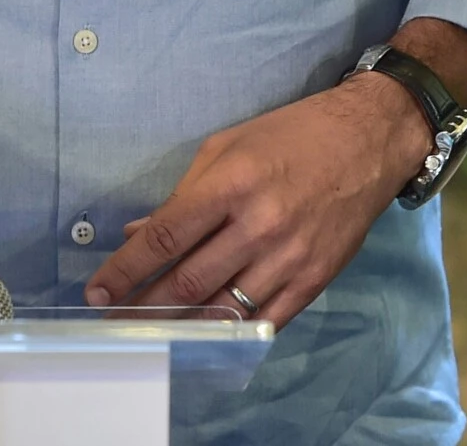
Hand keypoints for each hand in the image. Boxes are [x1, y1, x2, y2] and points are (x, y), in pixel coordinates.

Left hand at [83, 72, 431, 328]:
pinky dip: (229, 330)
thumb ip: (184, 193)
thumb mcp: (228, 146)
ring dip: (180, 325)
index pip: (165, 238)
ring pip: (222, 309)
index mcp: (232, 184)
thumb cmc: (292, 135)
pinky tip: (205, 332)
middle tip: (115, 320)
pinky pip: (263, 320)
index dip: (125, 269)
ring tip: (151, 331)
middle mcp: (259, 225)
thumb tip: (139, 233)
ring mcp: (289, 257)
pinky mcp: (314, 279)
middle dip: (143, 305)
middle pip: (188, 281)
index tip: (98, 290)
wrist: (367, 140)